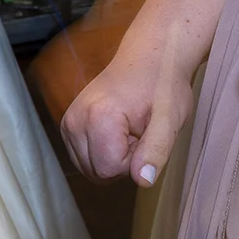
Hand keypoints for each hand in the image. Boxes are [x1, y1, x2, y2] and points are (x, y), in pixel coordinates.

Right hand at [60, 49, 192, 186]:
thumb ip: (156, 151)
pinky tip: (116, 131)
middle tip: (139, 132)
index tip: (145, 135)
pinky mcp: (68, 125)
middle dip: (122, 161)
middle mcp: (74, 121)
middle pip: (96, 173)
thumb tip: (143, 181)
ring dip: (112, 157)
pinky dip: (102, 152)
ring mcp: (68, 123)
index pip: (110, 169)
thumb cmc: (162, 85)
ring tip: (129, 130)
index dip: (134, 160)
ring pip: (89, 168)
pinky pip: (84, 158)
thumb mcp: (170, 118)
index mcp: (98, 117)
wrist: (147, 58)